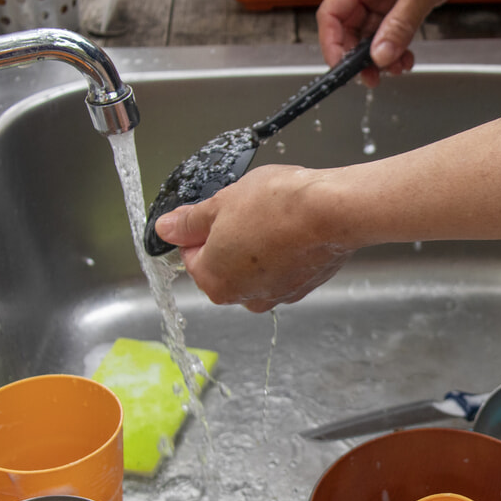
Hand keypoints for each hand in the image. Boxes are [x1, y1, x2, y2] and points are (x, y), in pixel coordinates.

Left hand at [153, 165, 355, 313]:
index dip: (200, 228)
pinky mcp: (305, 287)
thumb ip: (189, 222)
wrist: (333, 211)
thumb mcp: (220, 203)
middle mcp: (245, 298)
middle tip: (245, 210)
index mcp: (214, 282)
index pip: (191, 255)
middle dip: (229, 240)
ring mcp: (278, 295)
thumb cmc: (277, 206)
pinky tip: (292, 229)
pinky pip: (284, 269)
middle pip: (223, 266)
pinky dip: (283, 253)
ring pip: (255, 270)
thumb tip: (167, 229)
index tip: (215, 211)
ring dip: (257, 247)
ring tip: (272, 217)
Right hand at [317, 0, 496, 85]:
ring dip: (382, 54)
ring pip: (374, 32)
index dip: (333, 45)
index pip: (332, 15)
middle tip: (373, 78)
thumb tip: (379, 56)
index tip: (343, 70)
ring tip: (397, 68)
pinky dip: (398, 46)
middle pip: (350, 28)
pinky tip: (407, 57)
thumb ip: (399, 26)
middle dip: (359, 56)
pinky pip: (394, 29)